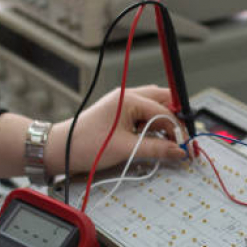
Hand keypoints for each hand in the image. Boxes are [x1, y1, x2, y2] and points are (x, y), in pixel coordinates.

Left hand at [46, 85, 187, 175]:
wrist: (61, 149)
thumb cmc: (87, 146)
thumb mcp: (126, 149)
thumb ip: (156, 148)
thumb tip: (180, 151)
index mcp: (128, 99)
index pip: (164, 109)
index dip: (177, 128)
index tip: (186, 145)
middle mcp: (127, 95)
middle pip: (162, 100)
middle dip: (173, 120)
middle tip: (179, 140)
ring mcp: (122, 103)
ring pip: (153, 106)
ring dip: (162, 123)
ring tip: (165, 142)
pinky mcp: (119, 113)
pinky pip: (143, 114)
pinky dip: (151, 125)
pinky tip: (151, 140)